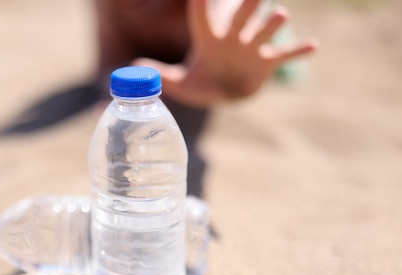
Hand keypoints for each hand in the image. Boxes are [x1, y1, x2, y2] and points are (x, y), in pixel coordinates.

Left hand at [134, 0, 317, 106]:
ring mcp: (251, 49)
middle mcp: (232, 39)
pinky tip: (313, 46)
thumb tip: (134, 67)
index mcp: (209, 40)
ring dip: (272, 24)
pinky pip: (284, 56)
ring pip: (264, 31)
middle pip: (241, 17)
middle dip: (247, 3)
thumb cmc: (202, 83)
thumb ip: (161, 76)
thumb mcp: (181, 83)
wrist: (225, 93)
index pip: (201, 15)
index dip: (199, 1)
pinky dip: (297, 52)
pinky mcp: (266, 63)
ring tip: (280, 14)